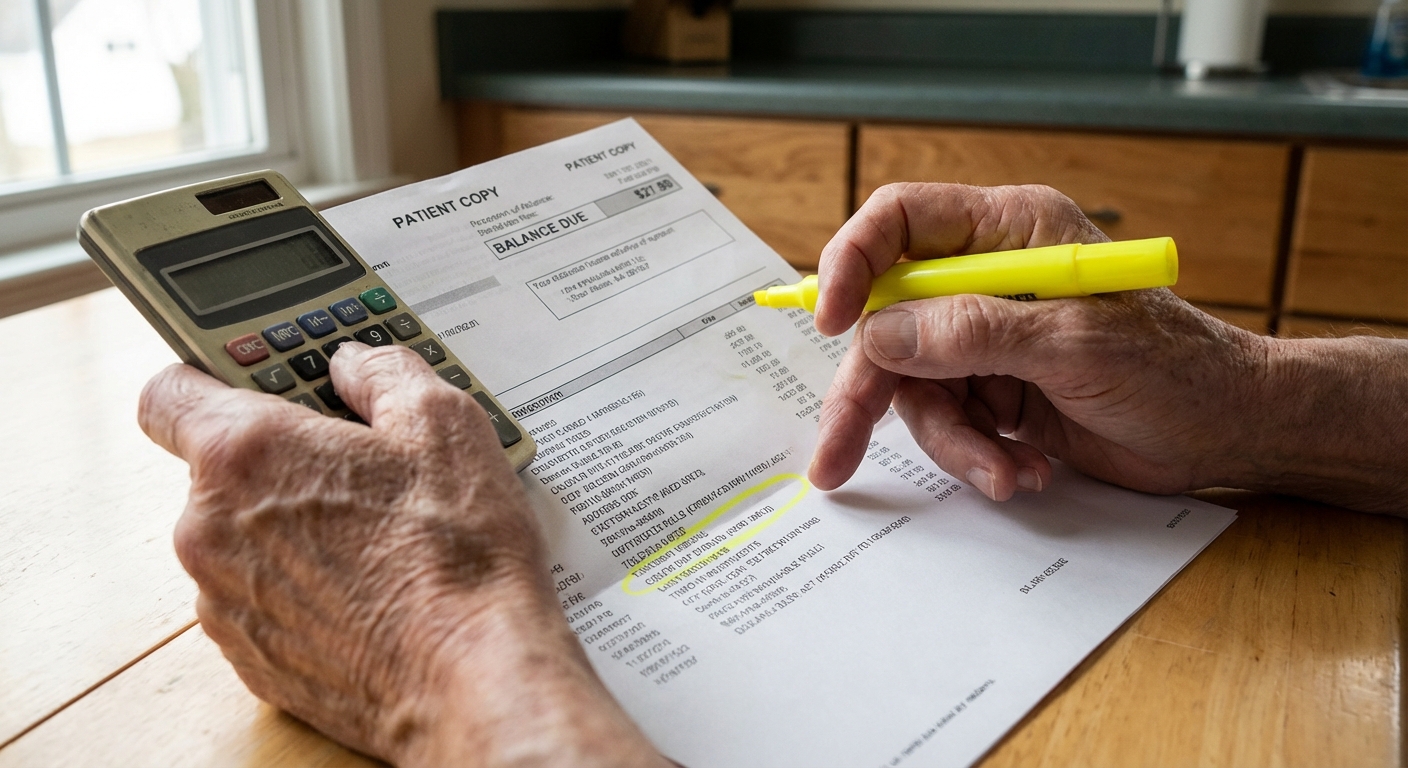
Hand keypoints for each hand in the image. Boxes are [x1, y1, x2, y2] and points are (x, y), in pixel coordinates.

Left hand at [139, 343, 665, 766]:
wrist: (470, 674)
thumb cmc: (456, 556)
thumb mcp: (443, 421)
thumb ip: (384, 371)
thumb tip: (357, 364)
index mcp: (244, 453)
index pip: (170, 390)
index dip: (211, 377)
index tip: (258, 380)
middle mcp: (211, 528)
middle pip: (218, 469)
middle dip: (280, 459)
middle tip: (356, 462)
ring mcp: (224, 600)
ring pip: (243, 537)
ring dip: (292, 525)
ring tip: (377, 532)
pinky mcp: (250, 656)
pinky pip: (262, 597)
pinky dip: (302, 584)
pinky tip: (370, 584)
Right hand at [808, 182, 1272, 499]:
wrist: (1229, 433)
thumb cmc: (1177, 369)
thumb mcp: (1075, 344)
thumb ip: (973, 333)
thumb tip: (880, 333)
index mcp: (1010, 230)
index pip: (900, 223)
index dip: (852, 264)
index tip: (830, 321)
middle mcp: (989, 277)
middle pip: (890, 322)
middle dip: (869, 394)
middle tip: (835, 455)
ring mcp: (991, 337)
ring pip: (916, 386)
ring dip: (953, 441)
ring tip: (1005, 471)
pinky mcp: (997, 389)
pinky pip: (950, 422)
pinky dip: (978, 455)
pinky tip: (1026, 471)